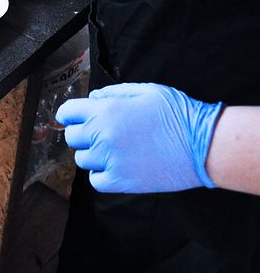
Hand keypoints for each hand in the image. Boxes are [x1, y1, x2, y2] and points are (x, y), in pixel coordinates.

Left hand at [55, 83, 223, 193]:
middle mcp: (102, 135)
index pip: (67, 113)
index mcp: (105, 111)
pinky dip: (102, 175)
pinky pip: (96, 181)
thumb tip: (93, 98)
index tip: (73, 118)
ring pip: (83, 160)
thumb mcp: (145, 91)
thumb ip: (114, 93)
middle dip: (82, 134)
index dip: (69, 115)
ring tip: (114, 150)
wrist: (205, 145)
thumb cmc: (178, 114)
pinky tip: (117, 166)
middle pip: (72, 138)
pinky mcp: (122, 181)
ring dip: (93, 155)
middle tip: (99, 134)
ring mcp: (111, 160)